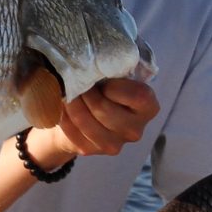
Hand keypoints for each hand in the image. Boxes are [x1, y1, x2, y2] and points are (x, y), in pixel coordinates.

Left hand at [30, 76, 158, 167]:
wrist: (87, 112)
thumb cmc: (106, 86)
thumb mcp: (117, 74)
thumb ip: (116, 68)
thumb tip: (95, 61)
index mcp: (149, 107)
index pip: (138, 96)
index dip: (115, 86)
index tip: (103, 80)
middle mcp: (135, 129)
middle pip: (104, 109)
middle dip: (86, 91)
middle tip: (76, 81)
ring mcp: (114, 144)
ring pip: (84, 120)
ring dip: (71, 102)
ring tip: (66, 90)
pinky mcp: (91, 150)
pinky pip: (71, 130)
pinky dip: (62, 114)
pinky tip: (62, 105)